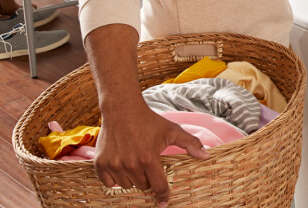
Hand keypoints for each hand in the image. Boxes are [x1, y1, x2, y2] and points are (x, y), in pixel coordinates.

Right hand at [94, 105, 209, 206]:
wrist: (122, 109)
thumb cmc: (149, 120)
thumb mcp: (172, 130)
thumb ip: (190, 143)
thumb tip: (206, 156)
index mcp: (149, 158)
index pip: (158, 186)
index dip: (163, 196)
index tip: (164, 203)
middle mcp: (130, 164)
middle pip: (142, 186)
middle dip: (147, 179)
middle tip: (147, 165)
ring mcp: (114, 165)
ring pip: (126, 185)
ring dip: (132, 178)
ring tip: (135, 163)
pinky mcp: (100, 164)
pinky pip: (109, 183)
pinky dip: (115, 179)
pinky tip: (121, 166)